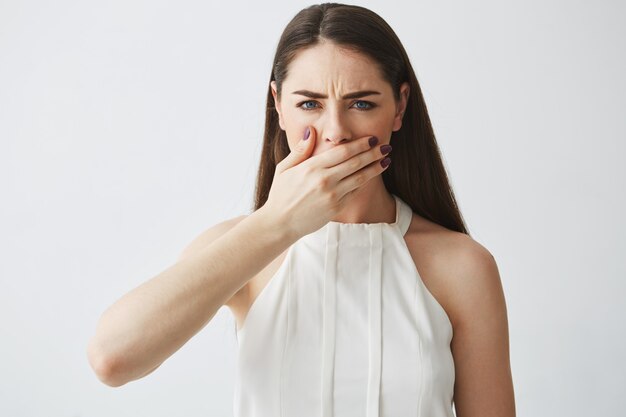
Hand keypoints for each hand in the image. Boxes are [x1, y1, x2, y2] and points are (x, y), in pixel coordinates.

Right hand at [261, 126, 391, 238]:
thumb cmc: (280, 194)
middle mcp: (324, 180)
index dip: (360, 144)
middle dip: (373, 153)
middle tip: (386, 146)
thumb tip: (312, 131)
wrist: (280, 223)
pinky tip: (372, 175)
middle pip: (355, 163)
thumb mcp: (284, 168)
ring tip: (386, 160)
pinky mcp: (336, 208)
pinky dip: (365, 182)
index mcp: (312, 167)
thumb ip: (300, 150)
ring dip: (375, 168)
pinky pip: (354, 192)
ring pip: (360, 178)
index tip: (372, 138)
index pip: (342, 151)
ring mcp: (332, 195)